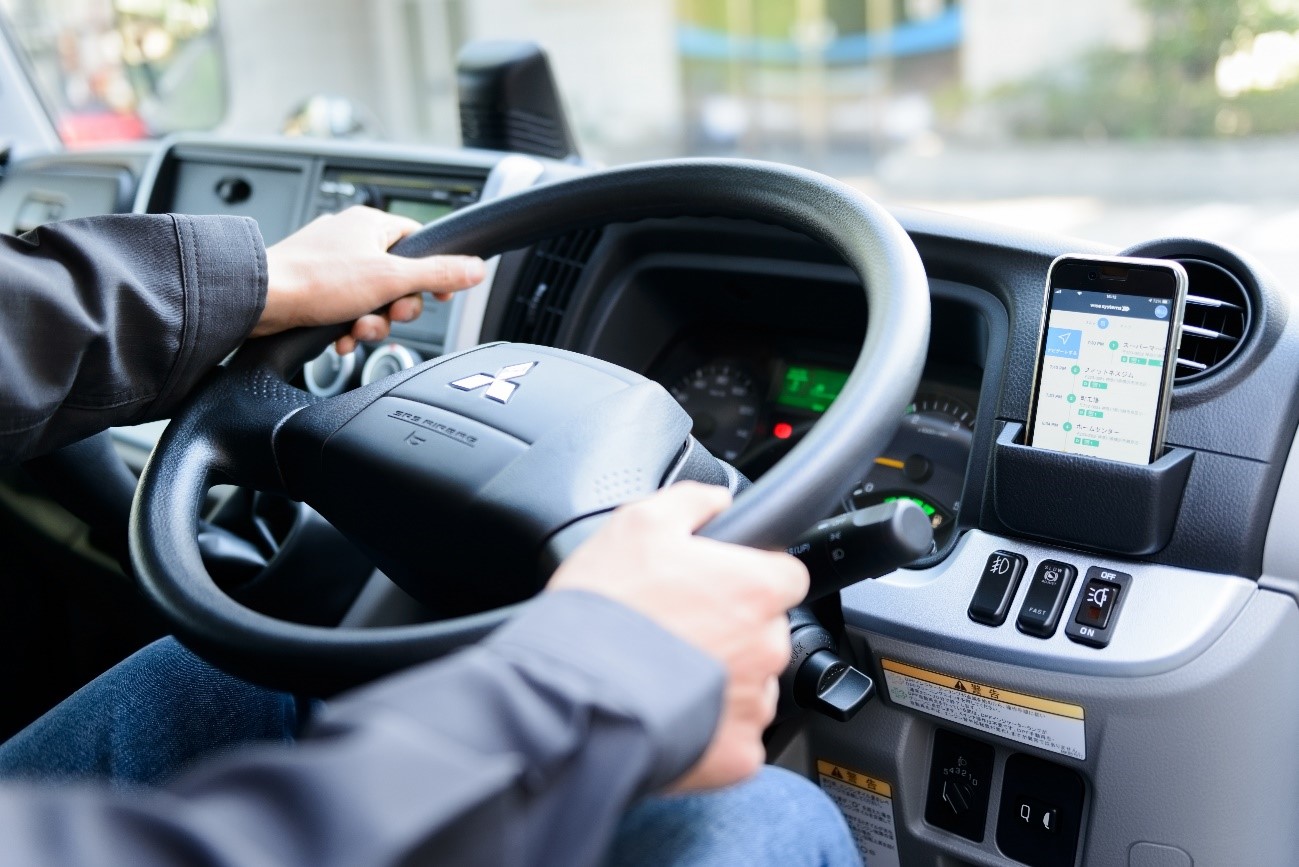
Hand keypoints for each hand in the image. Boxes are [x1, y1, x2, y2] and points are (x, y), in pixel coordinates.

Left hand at [257, 206, 485, 353]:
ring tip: (356, 330)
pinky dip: (347, 329)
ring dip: (371, 323)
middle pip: (398, 278)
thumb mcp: (392, 278)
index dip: (432, 273)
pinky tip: (340, 339)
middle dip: (396, 308)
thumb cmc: (316, 280)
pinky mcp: (314, 289)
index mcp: (371, 224)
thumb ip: (438, 274)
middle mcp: (350, 240)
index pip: (420, 243)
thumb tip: (475, 269)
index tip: (438, 295)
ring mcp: (330, 264)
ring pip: (372, 300)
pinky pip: (346, 311)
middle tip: (388, 315)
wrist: (260, 301)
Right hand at [546, 482, 808, 790]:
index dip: (750, 576)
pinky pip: (734, 736)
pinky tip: (668, 711)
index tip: (719, 584)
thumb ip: (691, 503)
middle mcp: (767, 645)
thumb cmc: (605, 609)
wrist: (571, 695)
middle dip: (731, 630)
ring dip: (720, 679)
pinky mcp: (737, 753)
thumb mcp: (637, 524)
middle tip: (677, 628)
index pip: (786, 575)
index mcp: (755, 587)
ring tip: (664, 672)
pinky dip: (709, 729)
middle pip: (766, 631)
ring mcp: (754, 704)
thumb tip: (718, 500)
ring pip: (751, 685)